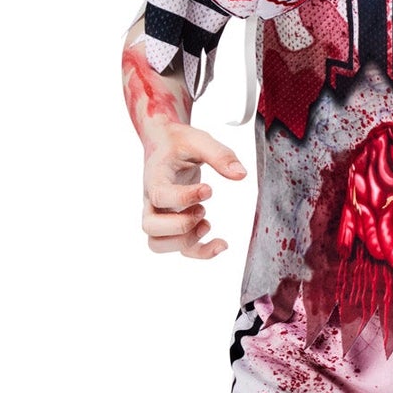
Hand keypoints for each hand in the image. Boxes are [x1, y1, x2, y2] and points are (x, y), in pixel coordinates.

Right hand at [141, 124, 247, 259]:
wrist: (165, 144)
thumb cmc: (179, 143)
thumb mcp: (199, 140)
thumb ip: (220, 155)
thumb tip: (241, 175)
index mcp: (155, 177)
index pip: (160, 196)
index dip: (184, 198)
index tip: (209, 189)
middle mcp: (151, 200)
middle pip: (150, 227)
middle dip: (181, 225)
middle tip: (203, 209)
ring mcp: (159, 215)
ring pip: (158, 244)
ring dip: (185, 241)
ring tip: (207, 222)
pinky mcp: (173, 224)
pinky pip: (180, 250)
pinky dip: (201, 253)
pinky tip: (223, 243)